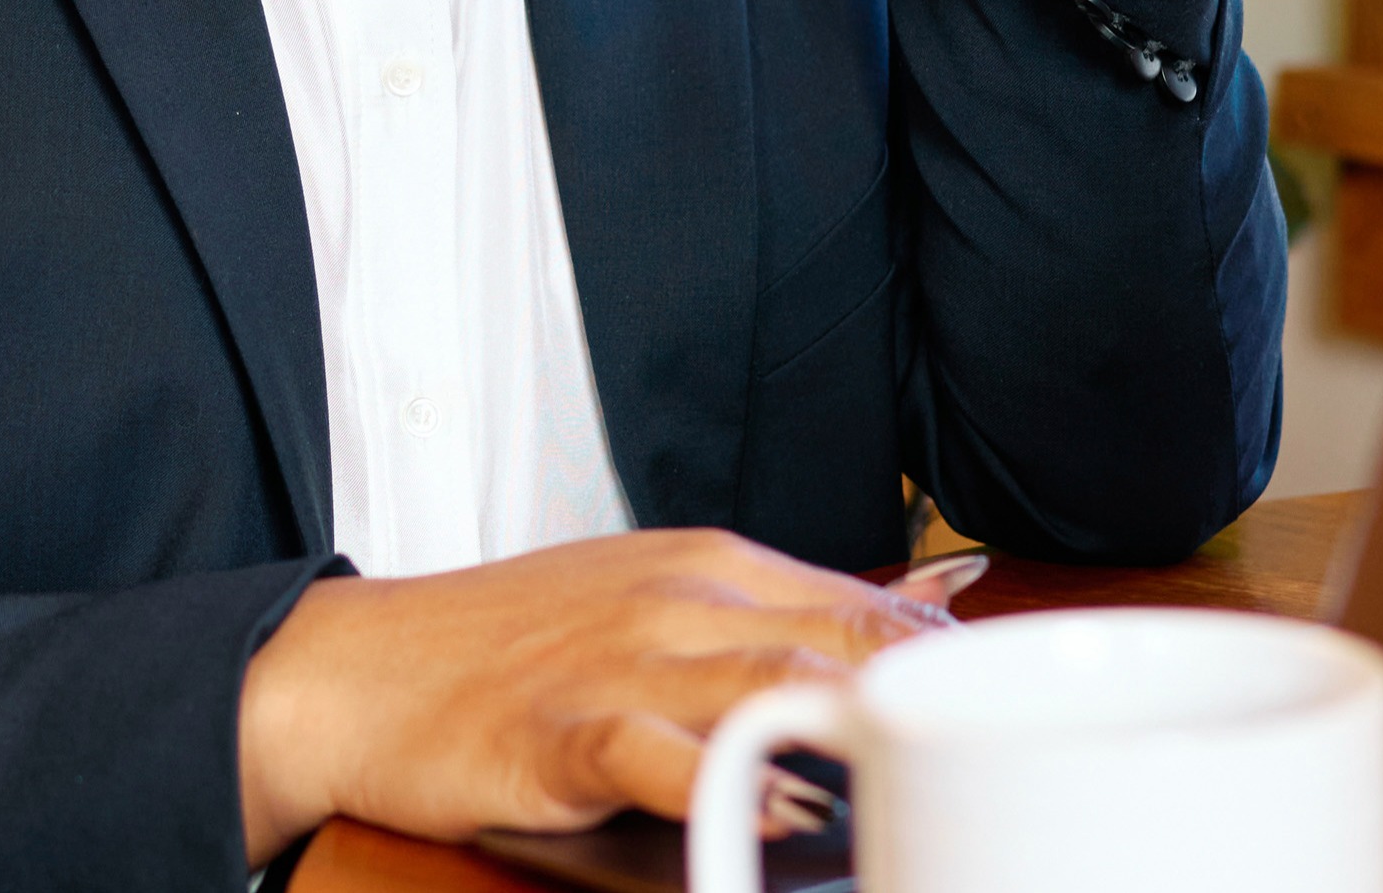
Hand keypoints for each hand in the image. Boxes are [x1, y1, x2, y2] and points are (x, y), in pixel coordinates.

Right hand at [233, 529, 983, 860]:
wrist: (354, 672)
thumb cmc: (507, 656)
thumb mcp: (650, 613)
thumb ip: (769, 639)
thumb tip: (902, 646)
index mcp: (717, 567)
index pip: (876, 605)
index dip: (962, 669)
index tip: (1029, 719)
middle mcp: (685, 598)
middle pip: (852, 640)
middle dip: (941, 702)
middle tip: (1009, 766)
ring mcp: (626, 660)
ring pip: (779, 682)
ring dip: (866, 732)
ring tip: (935, 784)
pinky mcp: (565, 730)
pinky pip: (667, 756)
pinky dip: (731, 784)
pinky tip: (781, 815)